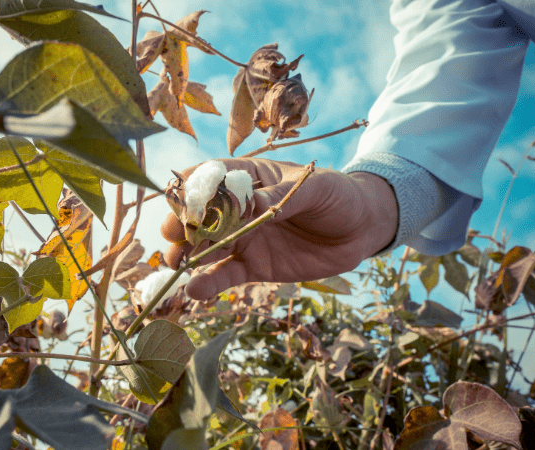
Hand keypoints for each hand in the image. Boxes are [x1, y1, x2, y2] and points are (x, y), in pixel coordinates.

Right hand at [160, 158, 397, 299]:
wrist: (360, 229)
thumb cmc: (336, 195)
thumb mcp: (314, 188)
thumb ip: (280, 196)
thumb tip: (249, 203)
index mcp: (248, 177)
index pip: (210, 178)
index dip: (193, 189)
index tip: (182, 203)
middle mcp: (237, 209)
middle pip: (199, 215)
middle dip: (182, 225)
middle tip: (174, 237)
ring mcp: (243, 238)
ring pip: (205, 248)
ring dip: (186, 256)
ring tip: (177, 265)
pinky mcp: (253, 266)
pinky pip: (225, 276)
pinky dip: (208, 284)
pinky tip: (194, 291)